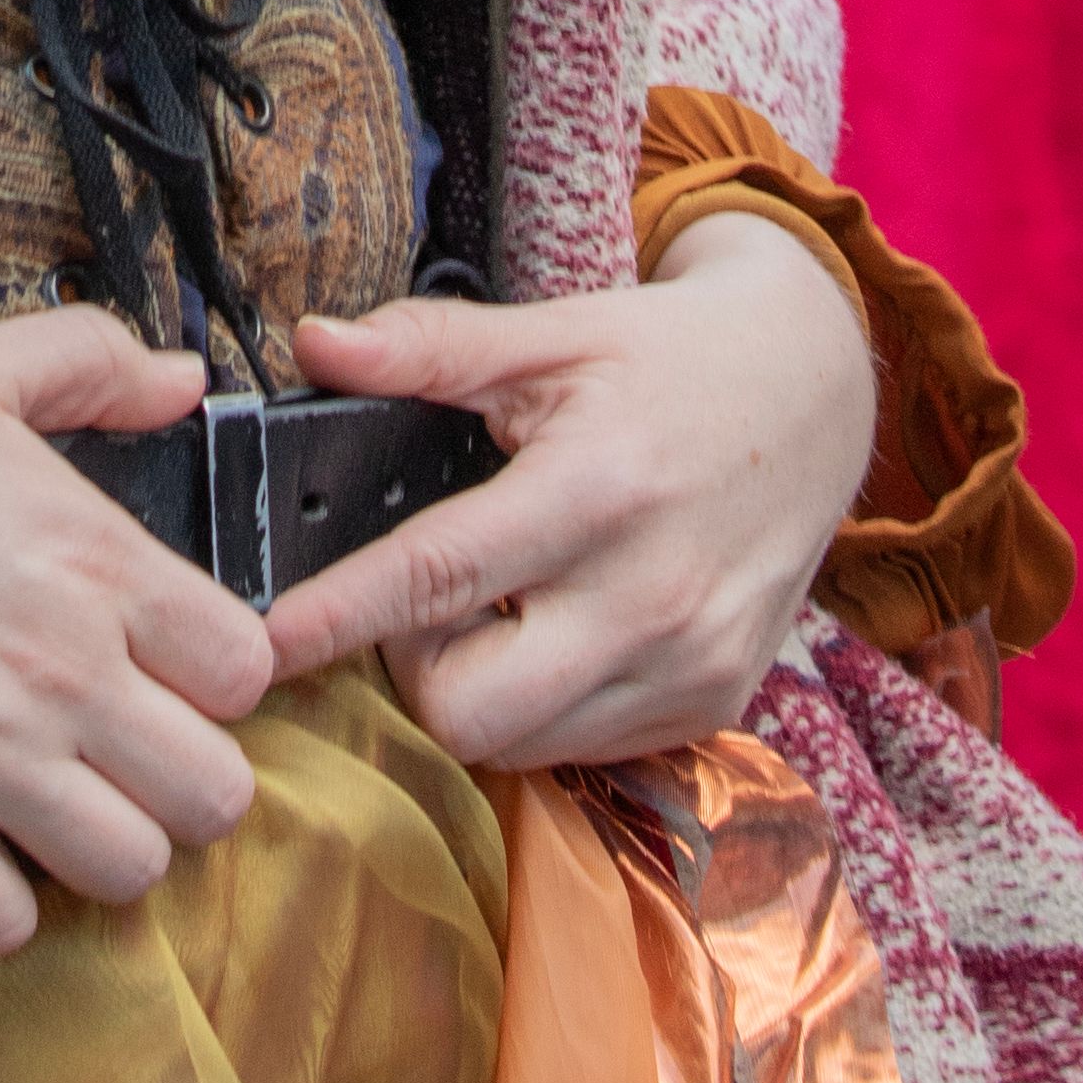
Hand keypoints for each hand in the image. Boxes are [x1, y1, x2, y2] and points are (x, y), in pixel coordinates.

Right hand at [0, 305, 275, 954]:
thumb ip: (94, 365)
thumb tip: (188, 381)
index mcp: (91, 558)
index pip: (246, 672)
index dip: (213, 679)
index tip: (159, 671)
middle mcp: (59, 668)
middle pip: (215, 796)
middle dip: (176, 781)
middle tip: (112, 754)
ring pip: (130, 873)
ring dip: (93, 847)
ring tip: (39, 802)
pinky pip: (4, 925)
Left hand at [263, 213, 874, 767]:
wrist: (817, 396)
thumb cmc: (671, 359)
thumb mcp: (552, 333)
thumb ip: (429, 347)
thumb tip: (314, 343)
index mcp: (597, 489)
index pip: (438, 576)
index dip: (340, 615)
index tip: (265, 643)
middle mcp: (650, 596)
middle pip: (471, 707)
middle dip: (410, 667)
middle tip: (417, 598)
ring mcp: (691, 666)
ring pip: (521, 745)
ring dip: (477, 690)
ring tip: (491, 605)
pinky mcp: (715, 706)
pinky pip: (586, 748)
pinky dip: (542, 707)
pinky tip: (553, 630)